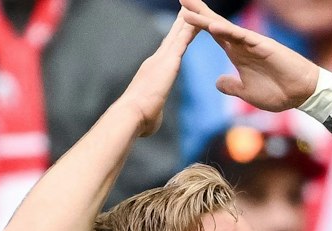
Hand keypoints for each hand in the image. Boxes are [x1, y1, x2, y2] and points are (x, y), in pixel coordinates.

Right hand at [116, 11, 199, 137]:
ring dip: (188, 19)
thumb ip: (153, 110)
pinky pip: (183, 40)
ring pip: (179, 33)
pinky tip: (200, 19)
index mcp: (154, 71)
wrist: (131, 115)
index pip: (168, 50)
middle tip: (188, 6)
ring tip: (196, 6)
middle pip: (173, 35)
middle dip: (181, 21)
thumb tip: (151, 119)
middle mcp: (157, 60)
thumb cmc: (140, 120)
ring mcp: (162, 58)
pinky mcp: (169, 61)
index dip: (175, 37)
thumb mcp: (151, 113)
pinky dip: (191, 28)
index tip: (181, 27)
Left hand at [180, 0, 322, 112]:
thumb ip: (231, 86)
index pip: (214, 34)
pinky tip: (212, 26)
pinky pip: (242, 36)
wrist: (302, 95)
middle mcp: (242, 45)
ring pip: (225, 27)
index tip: (182, 15)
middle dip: (198, 12)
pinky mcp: (263, 46)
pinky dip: (227, 31)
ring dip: (206, 18)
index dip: (198, 25)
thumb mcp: (247, 93)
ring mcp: (252, 44)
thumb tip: (217, 83)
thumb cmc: (279, 93)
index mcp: (237, 54)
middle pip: (216, 24)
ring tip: (187, 8)